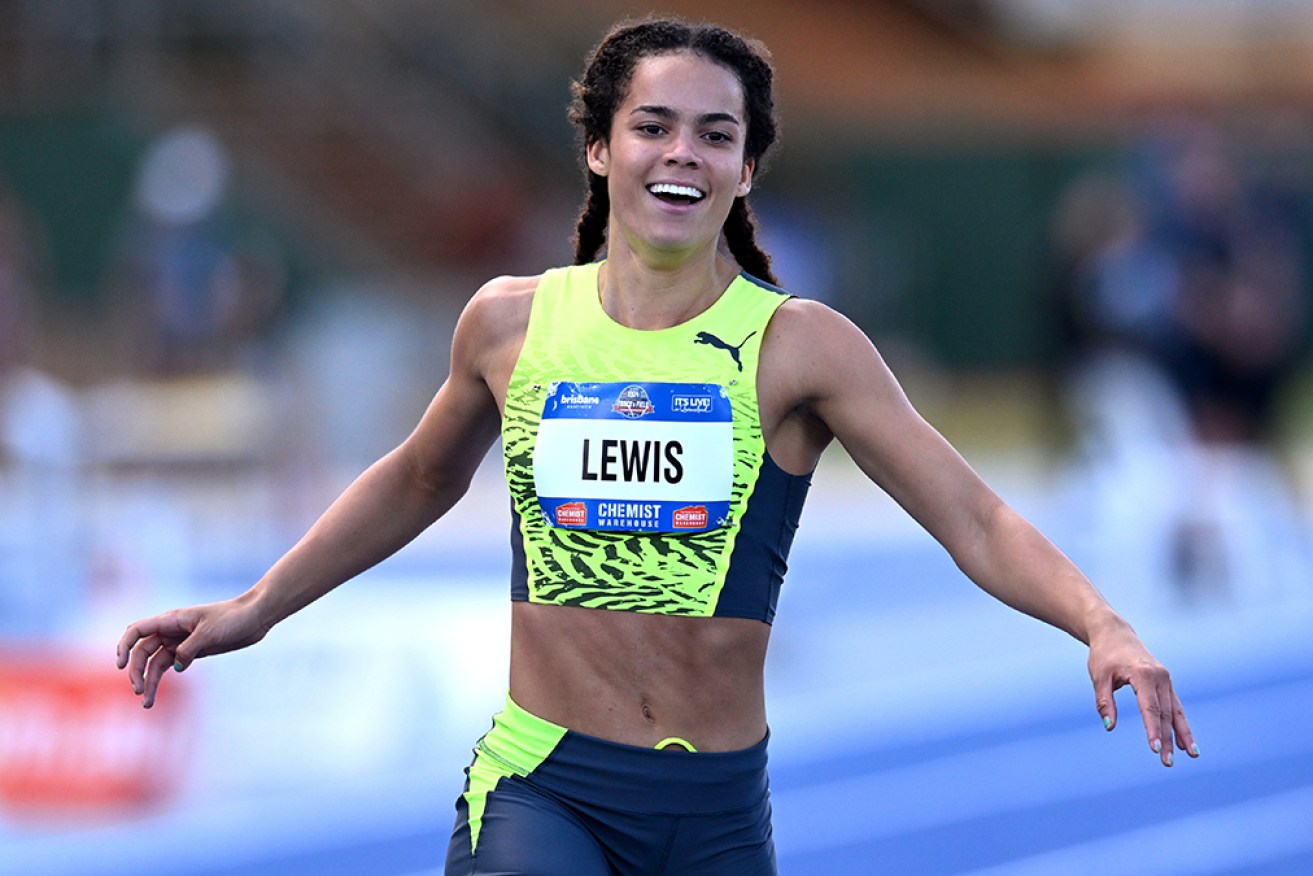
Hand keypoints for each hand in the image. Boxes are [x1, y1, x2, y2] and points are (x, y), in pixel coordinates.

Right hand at [116, 596, 270, 707]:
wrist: (255, 617)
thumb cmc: (233, 618)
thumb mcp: (209, 633)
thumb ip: (189, 649)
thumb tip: (176, 667)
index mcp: (171, 620)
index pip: (137, 630)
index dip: (123, 646)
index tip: (119, 665)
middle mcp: (171, 630)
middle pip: (143, 651)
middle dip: (137, 671)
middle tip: (139, 692)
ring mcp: (181, 641)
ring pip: (155, 662)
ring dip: (149, 681)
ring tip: (147, 704)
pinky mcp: (192, 651)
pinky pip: (171, 665)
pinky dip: (164, 678)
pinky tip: (159, 694)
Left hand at [1088, 620, 1197, 765]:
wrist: (1114, 633)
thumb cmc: (1104, 655)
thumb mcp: (1099, 677)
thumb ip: (1104, 701)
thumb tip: (1109, 726)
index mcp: (1143, 674)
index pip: (1150, 707)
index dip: (1152, 729)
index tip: (1154, 748)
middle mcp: (1160, 677)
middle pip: (1164, 713)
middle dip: (1167, 739)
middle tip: (1166, 762)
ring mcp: (1166, 679)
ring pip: (1175, 711)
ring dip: (1181, 734)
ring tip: (1190, 755)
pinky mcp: (1166, 683)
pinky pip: (1175, 706)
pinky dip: (1180, 723)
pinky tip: (1185, 742)